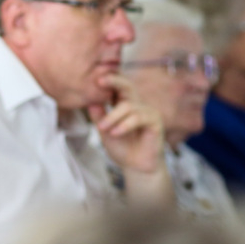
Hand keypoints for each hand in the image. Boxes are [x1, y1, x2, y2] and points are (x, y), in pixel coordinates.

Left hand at [88, 75, 172, 206]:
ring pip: (128, 106)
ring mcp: (147, 112)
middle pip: (127, 86)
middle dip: (113, 82)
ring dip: (113, 117)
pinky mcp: (155, 122)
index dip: (108, 80)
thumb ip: (98, 116)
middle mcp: (137, 105)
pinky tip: (116, 133)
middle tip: (99, 80)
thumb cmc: (122, 147)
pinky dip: (125, 125)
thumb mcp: (104, 130)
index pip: (117, 87)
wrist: (136, 167)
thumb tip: (89, 100)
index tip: (95, 77)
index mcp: (124, 104)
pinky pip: (138, 118)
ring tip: (103, 129)